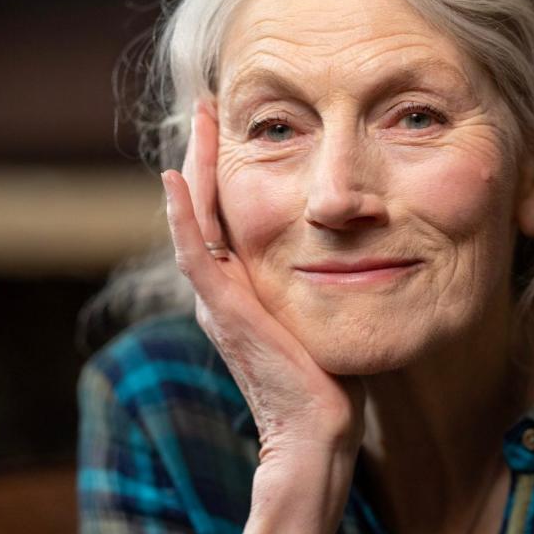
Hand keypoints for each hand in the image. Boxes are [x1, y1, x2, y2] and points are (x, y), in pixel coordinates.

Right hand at [163, 105, 365, 469]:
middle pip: (204, 207)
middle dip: (204, 152)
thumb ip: (328, 278)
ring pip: (194, 220)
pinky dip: (182, 216)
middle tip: (206, 101)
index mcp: (241, 290)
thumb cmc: (332, 381)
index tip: (237, 121)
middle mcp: (220, 291)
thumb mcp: (327, 312)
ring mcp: (217, 302)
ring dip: (192, 167)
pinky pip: (195, 254)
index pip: (227, 214)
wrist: (319, 432)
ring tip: (195, 119)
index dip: (226, 168)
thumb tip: (359, 247)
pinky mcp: (223, 313)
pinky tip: (174, 177)